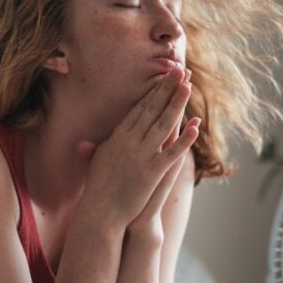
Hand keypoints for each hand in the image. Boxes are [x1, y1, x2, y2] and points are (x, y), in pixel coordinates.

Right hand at [75, 68, 199, 229]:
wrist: (101, 212)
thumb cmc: (98, 188)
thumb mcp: (97, 161)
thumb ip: (96, 147)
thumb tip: (87, 140)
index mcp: (118, 137)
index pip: (140, 108)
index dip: (154, 91)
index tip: (165, 76)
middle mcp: (130, 142)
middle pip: (153, 110)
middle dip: (167, 89)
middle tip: (180, 70)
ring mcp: (142, 156)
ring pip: (163, 125)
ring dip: (177, 104)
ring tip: (188, 86)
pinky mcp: (152, 172)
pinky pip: (172, 153)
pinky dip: (184, 139)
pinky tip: (196, 126)